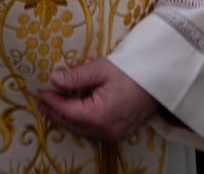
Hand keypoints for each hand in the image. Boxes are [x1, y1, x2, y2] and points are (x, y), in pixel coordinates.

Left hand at [37, 58, 159, 142]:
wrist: (162, 78)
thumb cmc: (134, 70)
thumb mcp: (102, 69)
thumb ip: (76, 77)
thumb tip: (54, 79)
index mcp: (100, 115)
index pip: (67, 111)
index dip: (52, 102)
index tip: (40, 92)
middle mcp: (106, 130)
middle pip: (73, 124)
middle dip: (55, 112)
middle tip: (42, 99)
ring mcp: (115, 134)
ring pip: (82, 130)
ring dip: (67, 118)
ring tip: (54, 105)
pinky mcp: (120, 132)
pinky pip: (94, 131)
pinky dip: (81, 122)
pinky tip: (75, 112)